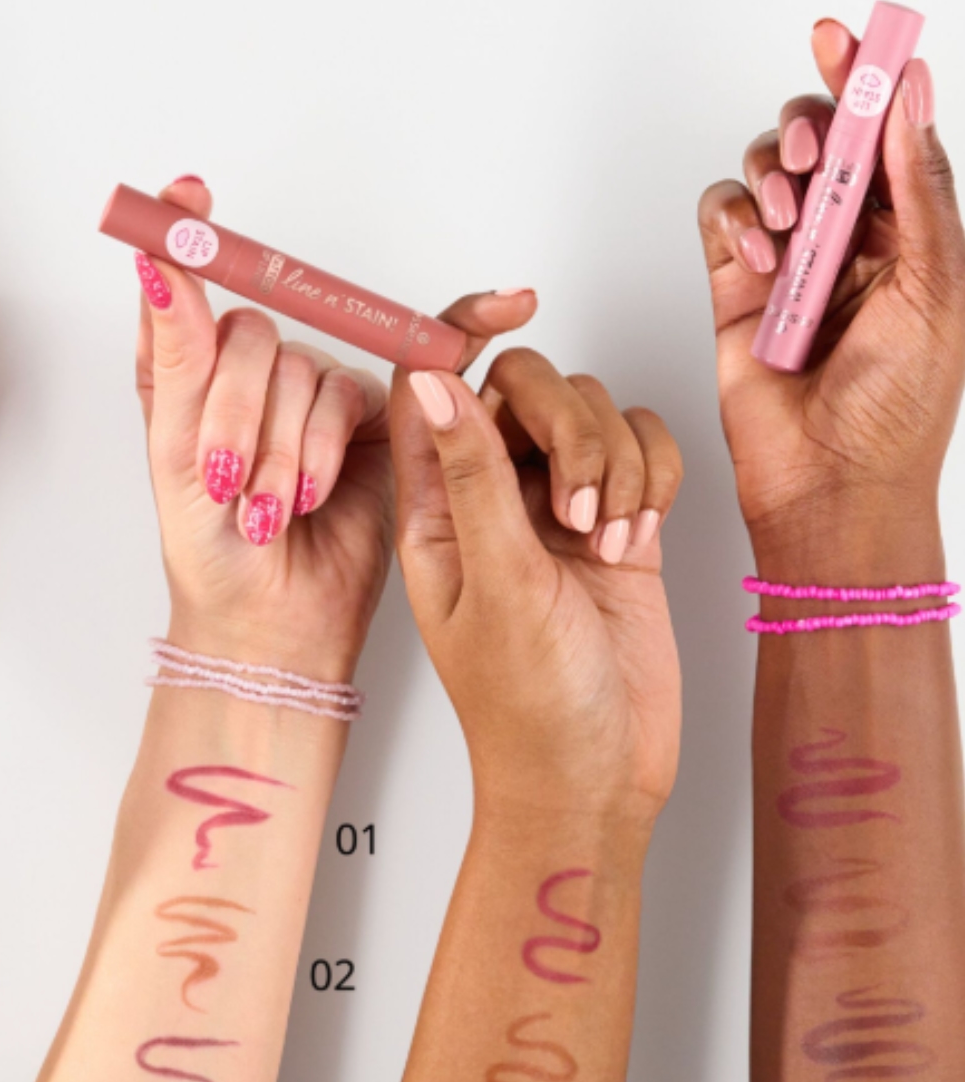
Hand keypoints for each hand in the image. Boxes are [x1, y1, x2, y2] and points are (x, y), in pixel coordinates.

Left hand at [134, 179, 396, 679]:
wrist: (270, 621)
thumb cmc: (208, 552)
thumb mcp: (173, 452)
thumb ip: (174, 352)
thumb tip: (158, 261)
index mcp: (187, 374)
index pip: (187, 285)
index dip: (186, 234)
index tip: (185, 194)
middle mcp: (248, 374)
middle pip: (251, 334)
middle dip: (235, 415)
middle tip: (225, 481)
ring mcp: (307, 392)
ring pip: (301, 370)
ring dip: (281, 448)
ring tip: (267, 508)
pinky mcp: (363, 417)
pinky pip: (349, 396)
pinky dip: (323, 447)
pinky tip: (311, 494)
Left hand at [393, 298, 682, 821]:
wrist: (598, 777)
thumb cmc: (529, 707)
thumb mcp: (496, 584)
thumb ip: (469, 476)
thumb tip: (430, 380)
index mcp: (433, 507)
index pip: (430, 385)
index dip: (462, 331)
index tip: (514, 304)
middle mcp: (488, 496)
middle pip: (524, 386)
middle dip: (567, 429)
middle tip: (576, 510)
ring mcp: (553, 507)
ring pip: (589, 412)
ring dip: (612, 464)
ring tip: (606, 543)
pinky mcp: (615, 521)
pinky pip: (640, 447)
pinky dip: (651, 478)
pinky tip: (638, 539)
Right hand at [698, 18, 964, 568]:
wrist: (829, 484)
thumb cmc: (895, 411)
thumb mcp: (939, 289)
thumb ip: (922, 190)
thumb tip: (910, 101)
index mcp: (910, 233)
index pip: (888, 135)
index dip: (868, 79)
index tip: (847, 37)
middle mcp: (848, 240)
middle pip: (822, 138)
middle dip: (813, 127)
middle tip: (816, 153)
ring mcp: (787, 263)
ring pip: (766, 171)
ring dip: (773, 177)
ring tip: (788, 227)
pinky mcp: (732, 290)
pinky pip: (719, 219)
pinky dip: (731, 221)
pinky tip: (756, 257)